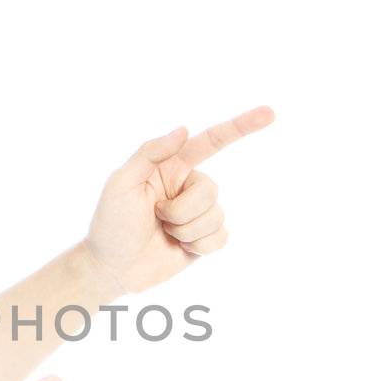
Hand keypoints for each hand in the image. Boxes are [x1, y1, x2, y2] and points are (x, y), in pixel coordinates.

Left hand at [82, 105, 275, 293]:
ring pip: (216, 216)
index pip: (210, 142)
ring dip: (186, 230)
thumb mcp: (121, 183)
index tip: (268, 113)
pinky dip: (199, 246)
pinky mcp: (204, 239)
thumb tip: (184, 130)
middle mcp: (188, 186)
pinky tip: (179, 247)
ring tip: (164, 233)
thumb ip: (150, 153)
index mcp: (171, 166)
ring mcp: (197, 213)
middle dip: (183, 210)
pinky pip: (221, 238)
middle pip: (211, 190)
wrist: (112, 267)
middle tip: (156, 217)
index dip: (240, 127)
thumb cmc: (111, 222)